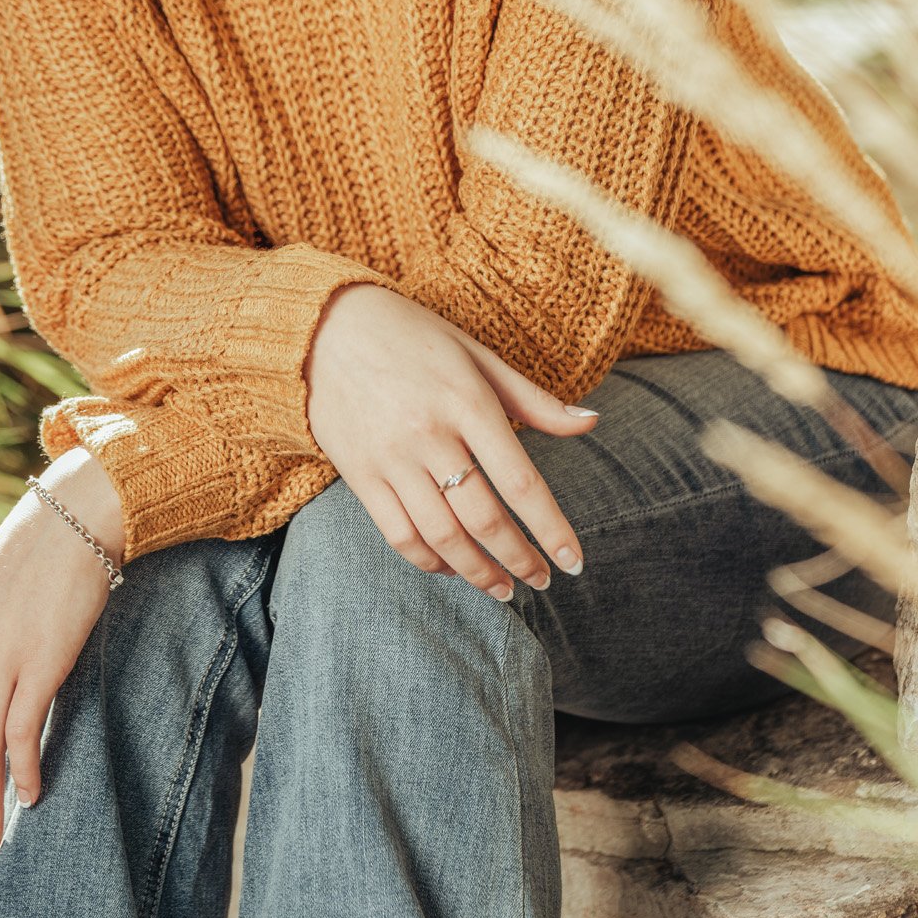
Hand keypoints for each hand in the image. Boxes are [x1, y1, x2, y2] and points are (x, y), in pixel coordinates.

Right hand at [304, 282, 591, 597]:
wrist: (326, 327)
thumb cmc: (413, 337)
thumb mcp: (477, 355)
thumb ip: (533, 398)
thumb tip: (592, 422)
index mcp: (468, 402)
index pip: (520, 481)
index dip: (551, 528)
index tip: (574, 560)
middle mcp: (430, 434)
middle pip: (484, 519)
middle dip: (520, 559)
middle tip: (542, 581)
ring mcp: (391, 457)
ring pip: (442, 536)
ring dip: (477, 572)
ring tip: (503, 589)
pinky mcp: (359, 473)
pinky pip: (398, 534)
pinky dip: (428, 561)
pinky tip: (451, 568)